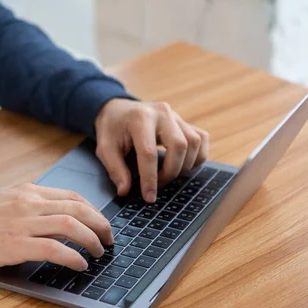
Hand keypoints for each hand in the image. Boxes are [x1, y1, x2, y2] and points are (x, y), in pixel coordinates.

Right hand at [0, 183, 112, 271]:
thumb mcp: (1, 201)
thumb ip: (27, 205)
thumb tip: (51, 218)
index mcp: (26, 191)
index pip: (72, 196)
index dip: (93, 210)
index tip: (100, 223)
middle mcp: (28, 202)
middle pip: (79, 208)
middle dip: (101, 224)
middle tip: (109, 239)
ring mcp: (22, 222)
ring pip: (72, 225)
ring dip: (92, 240)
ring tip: (99, 252)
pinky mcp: (14, 245)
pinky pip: (54, 249)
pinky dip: (73, 257)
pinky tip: (80, 265)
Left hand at [95, 99, 209, 202]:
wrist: (119, 109)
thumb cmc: (112, 129)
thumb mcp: (105, 148)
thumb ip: (115, 169)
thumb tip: (125, 191)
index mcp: (139, 118)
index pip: (149, 152)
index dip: (150, 178)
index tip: (149, 197)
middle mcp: (162, 113)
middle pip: (179, 145)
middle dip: (170, 172)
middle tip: (157, 184)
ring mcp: (176, 116)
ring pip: (194, 142)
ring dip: (185, 165)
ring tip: (167, 174)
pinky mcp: (185, 121)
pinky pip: (202, 138)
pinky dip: (198, 156)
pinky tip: (183, 165)